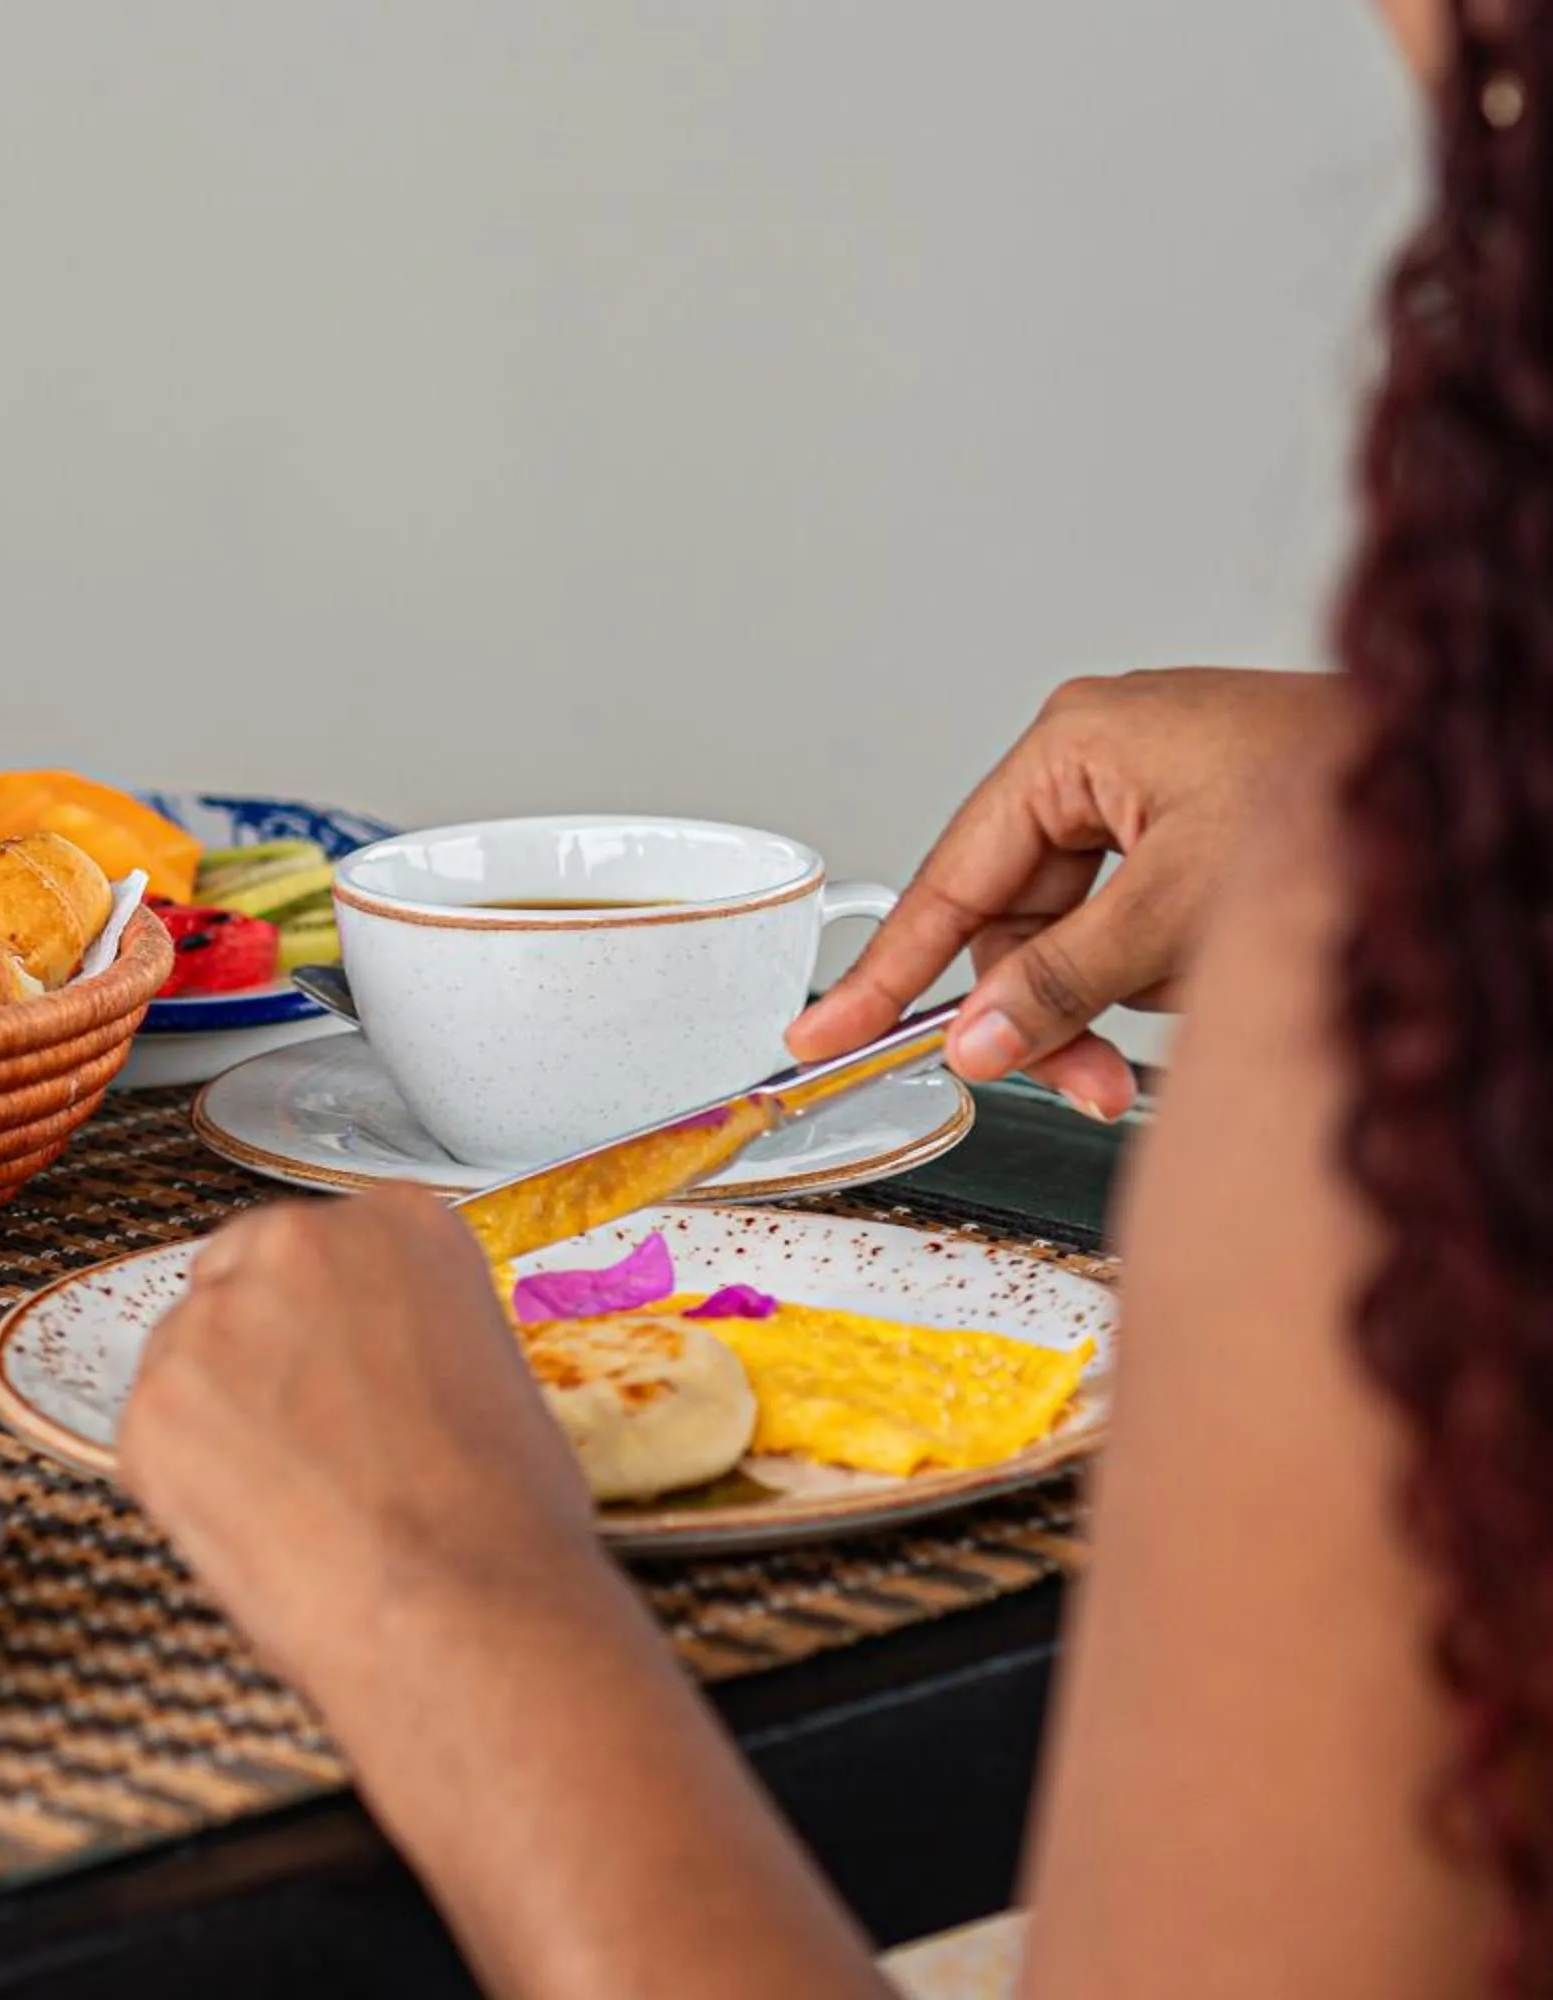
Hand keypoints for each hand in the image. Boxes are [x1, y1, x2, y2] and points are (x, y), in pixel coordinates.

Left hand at [118, 1187, 598, 1698]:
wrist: (464, 1609)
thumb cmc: (502, 1521)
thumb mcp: (491, 1376)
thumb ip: (409, 1340)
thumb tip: (368, 1372)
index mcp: (397, 1225)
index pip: (324, 1249)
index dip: (327, 1325)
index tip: (338, 1369)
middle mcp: (296, 1246)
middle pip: (242, 1283)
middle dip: (261, 1357)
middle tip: (307, 1439)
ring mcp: (214, 1322)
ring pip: (190, 1361)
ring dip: (221, 1420)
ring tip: (295, 1499)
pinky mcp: (154, 1407)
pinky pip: (155, 1439)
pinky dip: (188, 1486)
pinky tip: (259, 1526)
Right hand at [787, 667, 1344, 1120]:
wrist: (1475, 777)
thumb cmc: (1347, 793)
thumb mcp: (1182, 907)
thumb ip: (1066, 980)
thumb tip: (978, 1039)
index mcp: (1074, 744)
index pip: (951, 878)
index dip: (888, 968)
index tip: (827, 1030)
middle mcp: (1101, 763)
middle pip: (1015, 922)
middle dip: (1051, 1011)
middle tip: (1091, 1085)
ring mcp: (1150, 798)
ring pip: (1079, 939)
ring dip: (1120, 1000)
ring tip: (1189, 1018)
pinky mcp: (1196, 833)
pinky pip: (1137, 929)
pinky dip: (1165, 973)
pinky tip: (1214, 979)